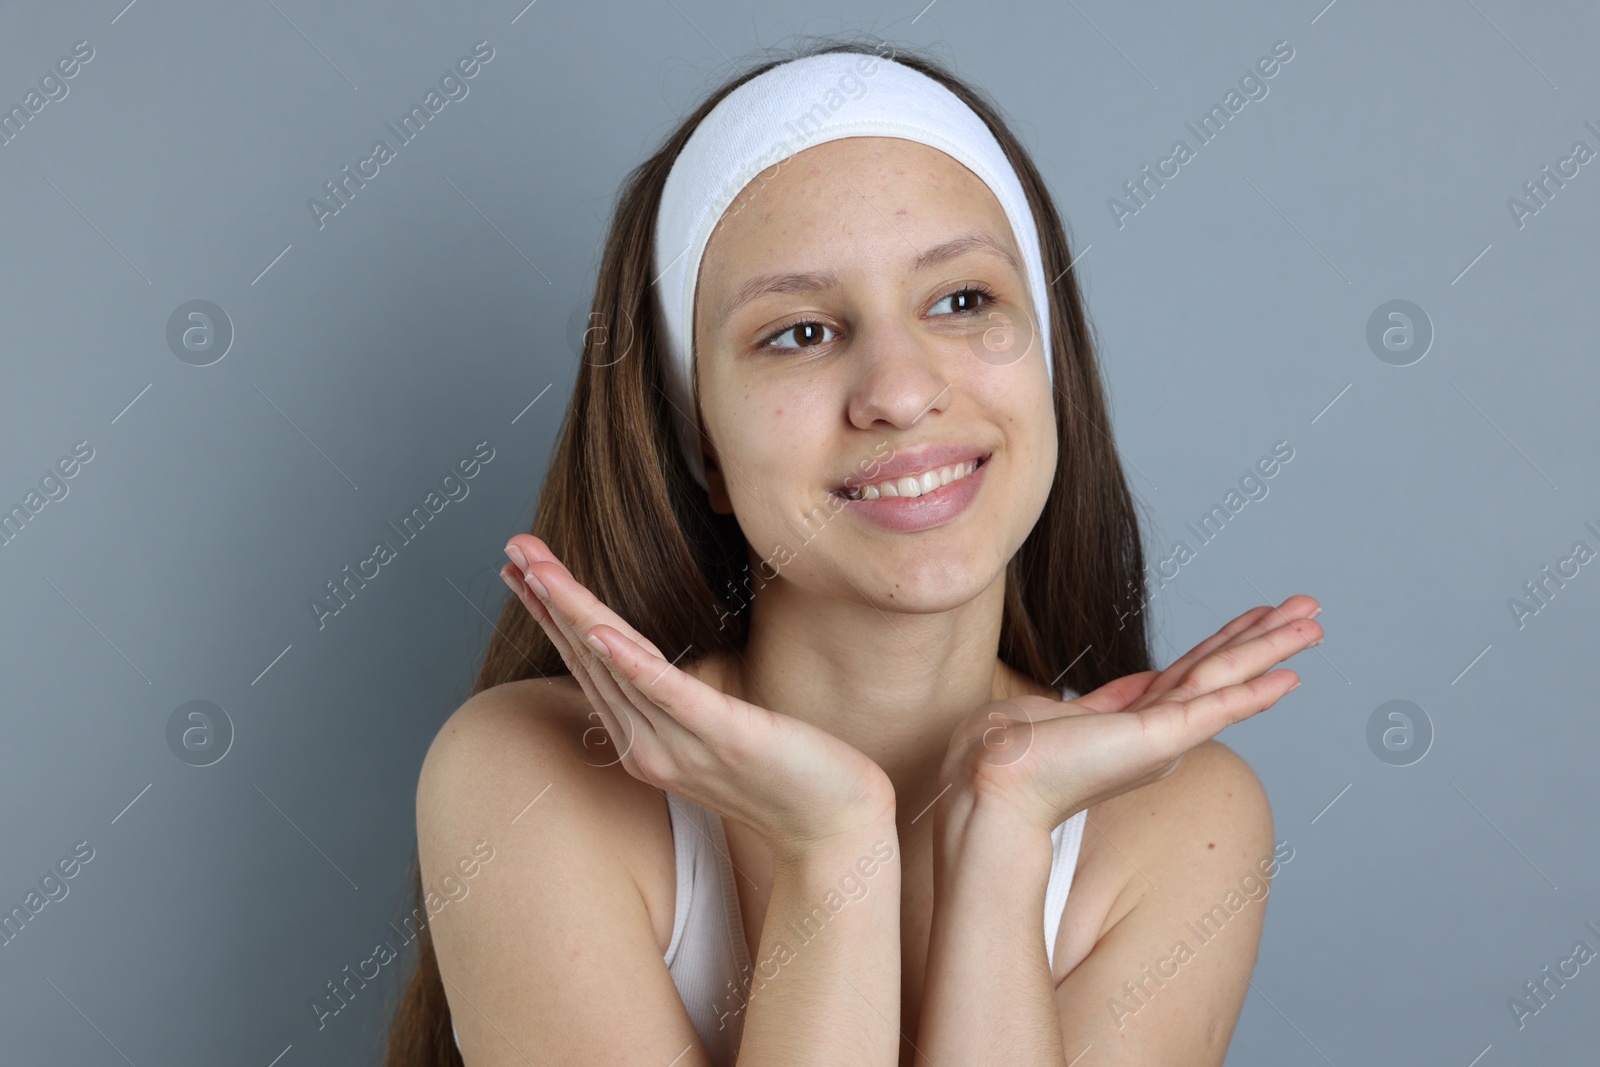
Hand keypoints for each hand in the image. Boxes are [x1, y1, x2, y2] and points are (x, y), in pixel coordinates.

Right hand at [500, 535, 896, 863]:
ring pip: (615, 668)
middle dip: (548, 600)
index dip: (552, 614)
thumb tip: (652, 668)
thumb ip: (677, 706)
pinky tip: (601, 632)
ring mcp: (682, 745)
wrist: (835, 826)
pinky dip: (631, 664)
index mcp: (644, 739)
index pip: (588, 664)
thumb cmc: (785, 773)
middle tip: (512, 548)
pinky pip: (669, 695)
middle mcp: (648, 745)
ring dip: (573, 615)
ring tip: (540, 571)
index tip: (521, 569)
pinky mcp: (724, 737)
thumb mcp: (718, 734)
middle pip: (588, 658)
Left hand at [939, 595, 1321, 833]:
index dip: (1227, 642)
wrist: (991, 783)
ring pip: (1227, 678)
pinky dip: (1255, 692)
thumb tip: (1108, 692)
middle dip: (1266, 637)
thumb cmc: (1006, 755)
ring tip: (1314, 623)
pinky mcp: (1159, 738)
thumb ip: (1095, 705)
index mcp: (1132, 720)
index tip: (1257, 617)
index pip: (1191, 672)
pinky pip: (1217, 707)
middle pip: (1221, 669)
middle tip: (1310, 610)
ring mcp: (1161, 735)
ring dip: (1272, 649)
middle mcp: (1155, 729)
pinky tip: (1289, 675)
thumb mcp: (1055, 715)